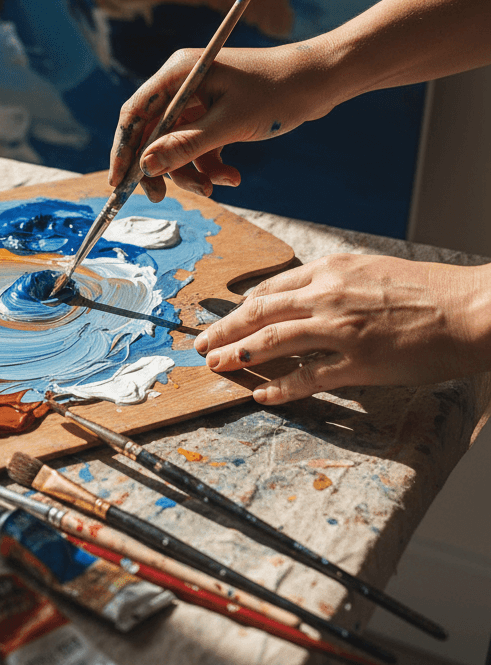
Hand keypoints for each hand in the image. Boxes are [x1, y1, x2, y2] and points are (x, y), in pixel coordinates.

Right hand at [109, 43, 333, 199]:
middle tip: (161, 197)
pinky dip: (210, 165)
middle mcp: (182, 84)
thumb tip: (145, 166)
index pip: (135, 114)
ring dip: (190, 171)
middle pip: (152, 134)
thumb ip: (185, 146)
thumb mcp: (230, 124)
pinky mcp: (214, 114)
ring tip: (215, 188)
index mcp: (178, 73)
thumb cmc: (278, 92)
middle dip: (160, 167)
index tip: (118, 182)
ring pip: (175, 146)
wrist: (321, 82)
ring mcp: (198, 100)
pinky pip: (198, 147)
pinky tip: (232, 176)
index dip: (123, 149)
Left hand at [193, 255, 490, 403]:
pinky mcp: (358, 362)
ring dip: (237, 354)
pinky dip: (280, 388)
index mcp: (330, 269)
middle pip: (258, 312)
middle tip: (200, 343)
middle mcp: (327, 294)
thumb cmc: (428, 289)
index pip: (270, 288)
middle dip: (223, 329)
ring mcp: (340, 329)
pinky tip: (261, 394)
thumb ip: (335, 281)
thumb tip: (304, 294)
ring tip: (216, 365)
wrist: (472, 308)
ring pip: (272, 341)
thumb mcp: (372, 270)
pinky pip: (307, 377)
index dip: (241, 306)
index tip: (225, 317)